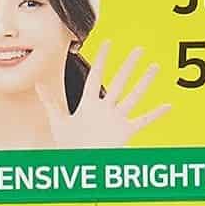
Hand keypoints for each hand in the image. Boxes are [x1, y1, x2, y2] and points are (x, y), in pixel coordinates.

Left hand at [36, 42, 172, 148]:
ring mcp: (116, 119)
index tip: (108, 42)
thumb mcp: (58, 121)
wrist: (78, 164)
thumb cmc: (69, 146)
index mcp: (89, 104)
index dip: (102, 59)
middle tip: (139, 49)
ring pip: (134, 96)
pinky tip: (168, 106)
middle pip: (120, 81)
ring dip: (145, 82)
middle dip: (129, 65)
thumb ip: (51, 102)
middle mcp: (105, 109)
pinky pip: (142, 121)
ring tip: (155, 67)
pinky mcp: (124, 132)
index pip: (96, 76)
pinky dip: (155, 114)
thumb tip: (36, 83)